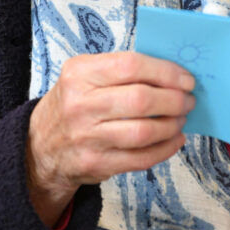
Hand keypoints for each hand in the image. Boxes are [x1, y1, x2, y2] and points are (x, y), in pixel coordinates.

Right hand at [26, 51, 195, 225]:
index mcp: (80, 73)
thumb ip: (122, 69)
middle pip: (141, 100)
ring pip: (143, 132)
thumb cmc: (74, 102)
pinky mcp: (95, 164)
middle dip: (174, 100)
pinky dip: (165, 149)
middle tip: (188, 100)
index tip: (186, 79)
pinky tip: (174, 139)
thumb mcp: (85, 74)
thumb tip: (172, 72)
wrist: (40, 145)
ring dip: (172, 125)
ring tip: (181, 118)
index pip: (131, 66)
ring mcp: (86, 137)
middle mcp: (80, 104)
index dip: (166, 72)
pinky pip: (140, 159)